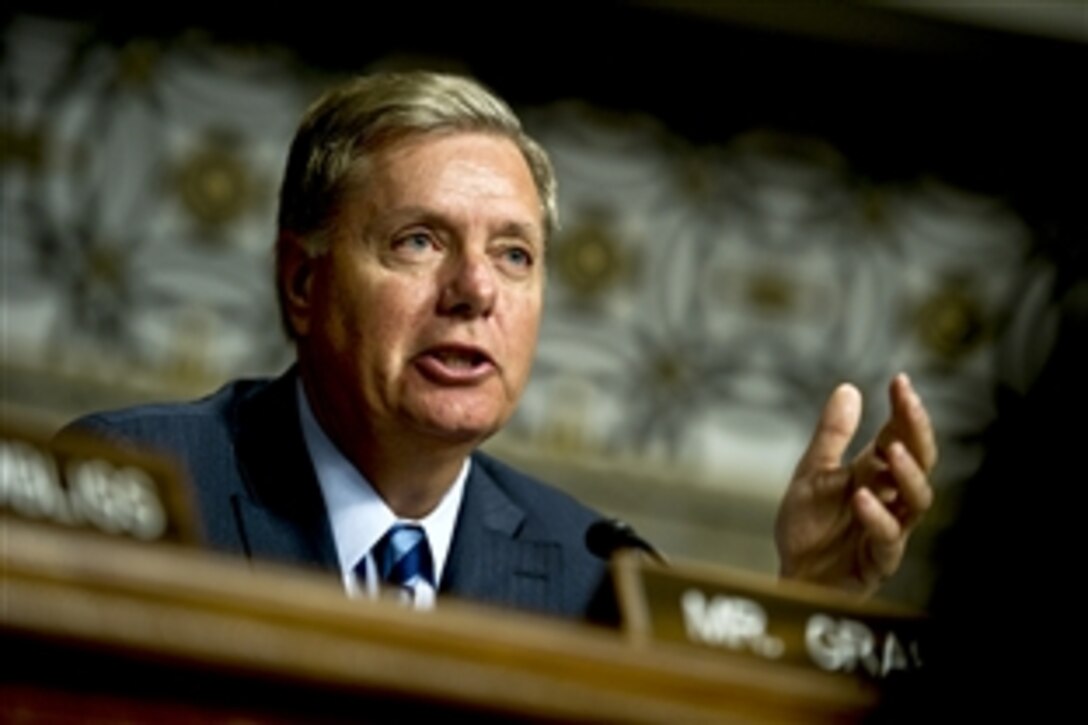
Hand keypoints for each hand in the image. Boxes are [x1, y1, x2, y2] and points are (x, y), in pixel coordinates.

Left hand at [775, 373, 936, 596]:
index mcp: (876, 473)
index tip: (900, 381)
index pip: (901, 434)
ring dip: (907, 473)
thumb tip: (848, 388)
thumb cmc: (809, 528)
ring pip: (918, 500)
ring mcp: (890, 528)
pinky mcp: (879, 560)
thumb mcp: (813, 471)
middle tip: (907, 402)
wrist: (793, 575)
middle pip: (921, 461)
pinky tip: (862, 498)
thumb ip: (832, 435)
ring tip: (889, 449)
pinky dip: (877, 517)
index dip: (905, 409)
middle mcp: (891, 498)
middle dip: (917, 430)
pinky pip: (888, 539)